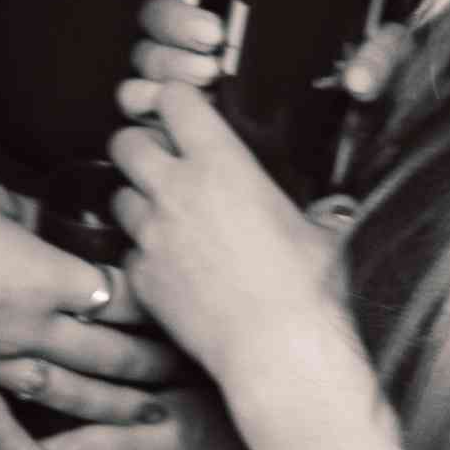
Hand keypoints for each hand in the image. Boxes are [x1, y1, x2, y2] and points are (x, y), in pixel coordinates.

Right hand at [0, 171, 186, 449]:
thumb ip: (36, 215)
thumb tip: (59, 219)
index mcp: (45, 276)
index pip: (120, 295)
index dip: (155, 302)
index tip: (184, 307)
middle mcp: (28, 327)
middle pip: (107, 353)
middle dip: (152, 363)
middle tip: (190, 371)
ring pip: (67, 395)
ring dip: (112, 408)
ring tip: (154, 418)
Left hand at [108, 83, 338, 395]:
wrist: (278, 351)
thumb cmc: (311, 285)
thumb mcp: (320, 228)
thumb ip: (310, 206)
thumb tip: (330, 205)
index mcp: (222, 162)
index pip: (173, 98)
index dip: (177, 100)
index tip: (187, 110)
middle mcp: (177, 191)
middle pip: (125, 141)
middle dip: (140, 144)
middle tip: (163, 160)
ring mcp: (152, 236)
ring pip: (118, 196)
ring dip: (137, 198)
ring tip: (165, 215)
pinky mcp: (141, 280)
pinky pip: (128, 253)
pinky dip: (142, 254)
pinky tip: (171, 266)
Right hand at [134, 0, 407, 105]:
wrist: (335, 153)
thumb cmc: (349, 91)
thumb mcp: (373, 61)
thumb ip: (377, 59)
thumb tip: (358, 81)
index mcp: (246, 4)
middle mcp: (204, 35)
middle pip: (162, 12)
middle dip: (177, 19)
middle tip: (213, 37)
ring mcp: (185, 75)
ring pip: (146, 55)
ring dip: (164, 62)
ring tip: (205, 77)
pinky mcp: (176, 116)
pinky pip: (137, 102)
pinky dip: (141, 102)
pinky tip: (161, 111)